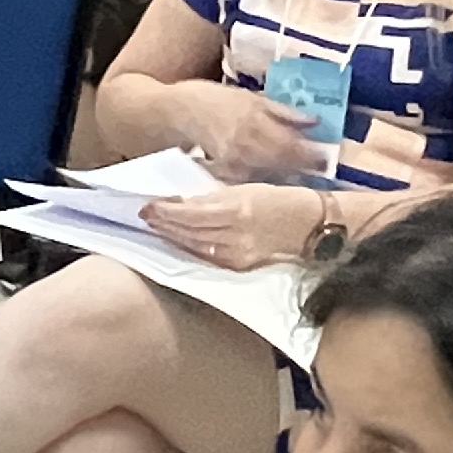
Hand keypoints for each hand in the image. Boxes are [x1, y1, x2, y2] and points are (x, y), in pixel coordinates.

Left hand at [139, 185, 317, 268]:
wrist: (307, 224)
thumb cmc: (277, 199)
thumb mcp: (243, 188)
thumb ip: (213, 196)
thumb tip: (183, 201)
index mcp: (237, 208)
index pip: (191, 213)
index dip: (167, 211)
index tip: (149, 205)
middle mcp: (235, 233)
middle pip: (189, 231)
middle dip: (164, 224)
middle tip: (146, 215)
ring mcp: (237, 252)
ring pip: (194, 245)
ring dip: (172, 236)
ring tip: (156, 226)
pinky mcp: (240, 264)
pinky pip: (207, 256)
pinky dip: (190, 247)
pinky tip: (178, 240)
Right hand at [193, 88, 333, 184]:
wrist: (179, 113)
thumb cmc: (216, 100)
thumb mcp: (251, 98)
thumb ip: (283, 111)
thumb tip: (315, 120)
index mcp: (255, 121)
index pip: (291, 144)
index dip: (311, 153)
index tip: (327, 157)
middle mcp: (246, 145)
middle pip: (284, 163)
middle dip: (305, 167)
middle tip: (320, 168)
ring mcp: (235, 162)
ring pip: (271, 175)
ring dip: (289, 174)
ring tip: (301, 172)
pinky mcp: (226, 173)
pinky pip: (254, 180)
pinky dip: (267, 179)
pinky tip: (274, 176)